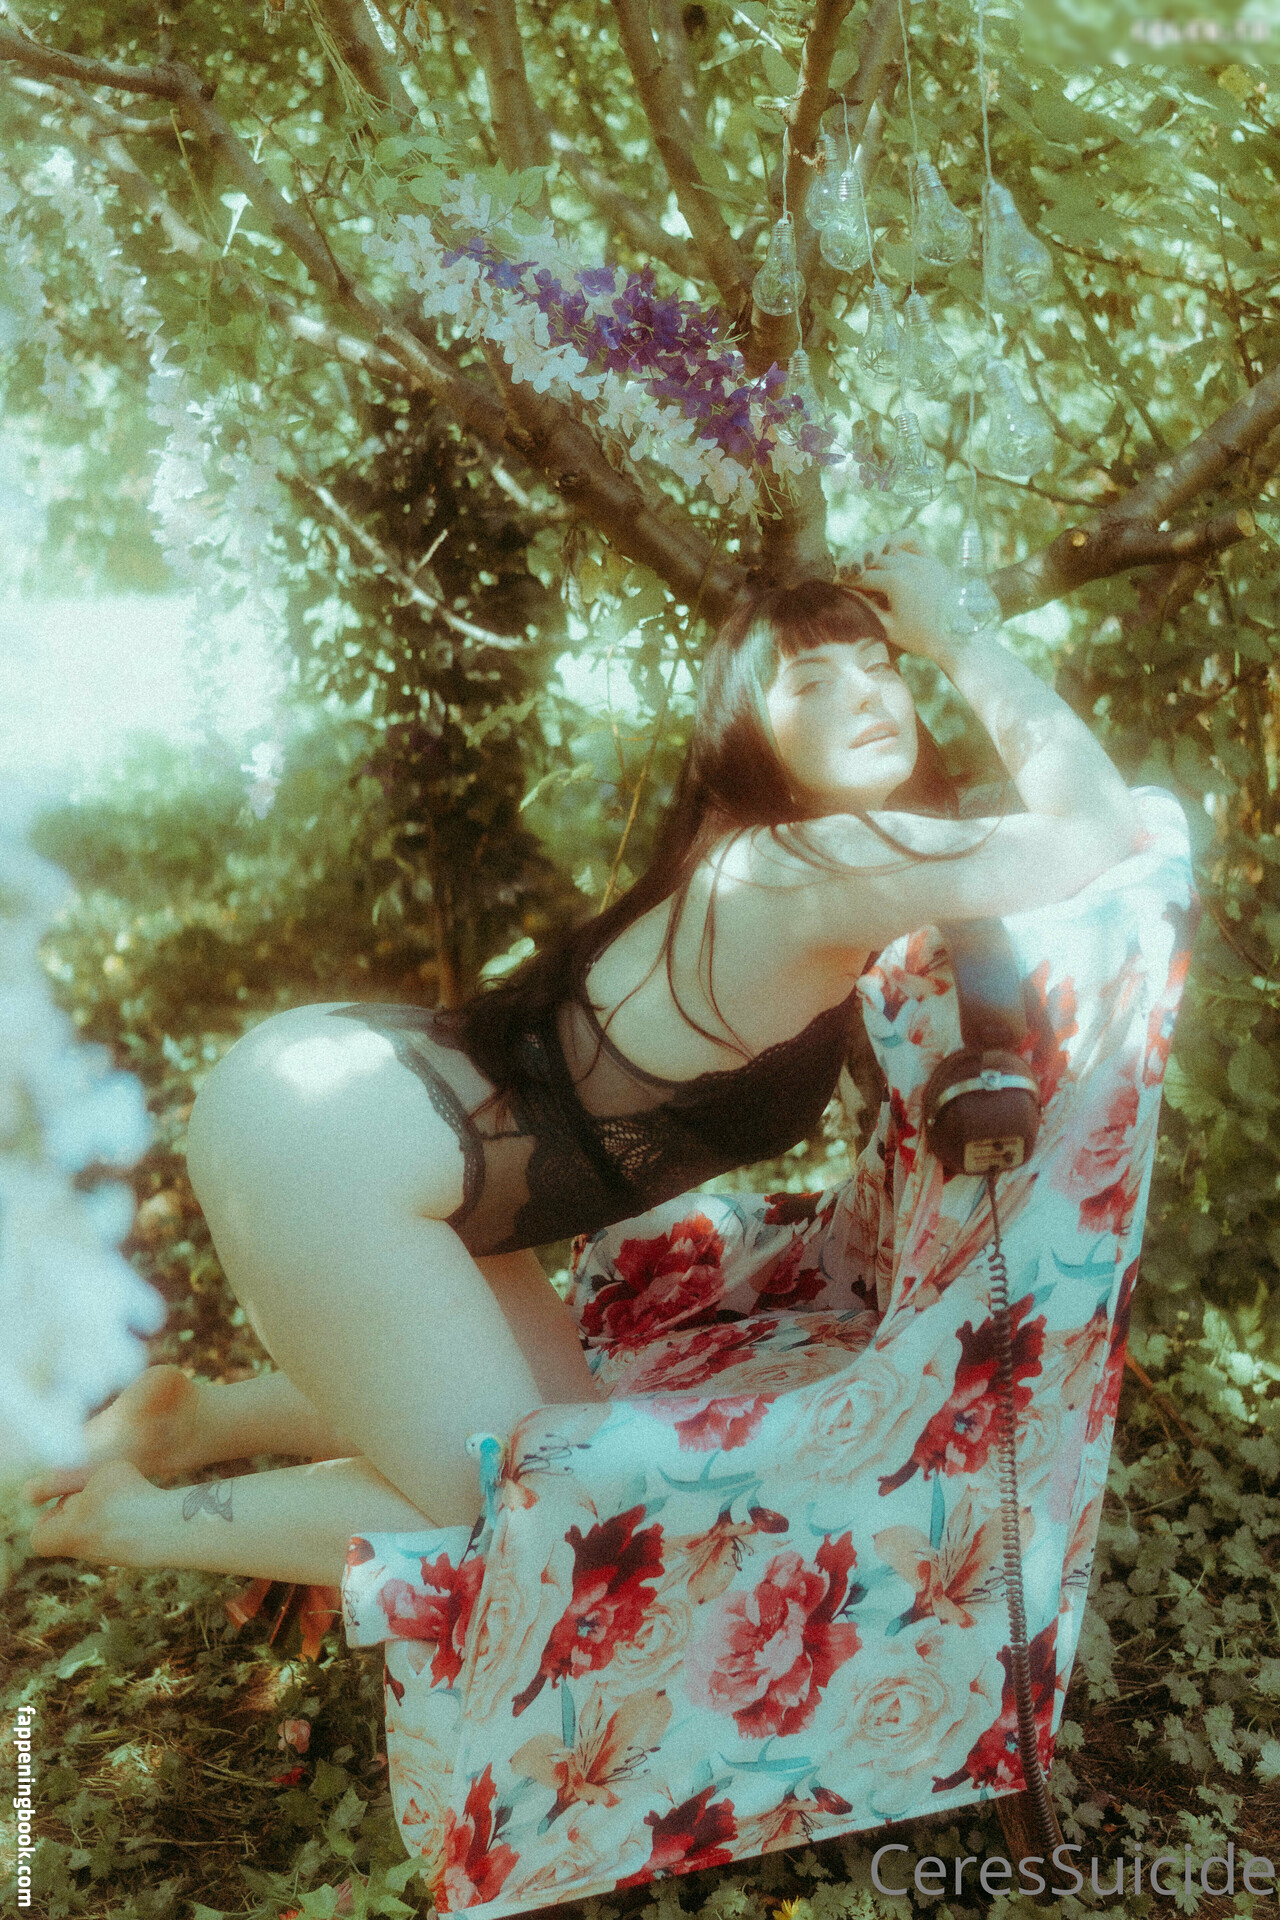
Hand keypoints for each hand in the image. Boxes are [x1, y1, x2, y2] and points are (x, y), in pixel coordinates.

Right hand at [854, 538, 963, 661]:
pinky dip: (896, 540)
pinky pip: (911, 539)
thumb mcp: (888, 627)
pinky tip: (887, 549)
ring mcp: (923, 560)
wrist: (958, 637)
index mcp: (896, 582)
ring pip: (888, 549)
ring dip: (872, 555)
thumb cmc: (922, 638)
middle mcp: (909, 565)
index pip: (861, 576)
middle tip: (844, 576)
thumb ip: (866, 607)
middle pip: (871, 559)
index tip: (835, 586)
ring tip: (861, 565)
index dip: (845, 581)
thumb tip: (848, 592)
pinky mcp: (934, 560)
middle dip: (855, 566)